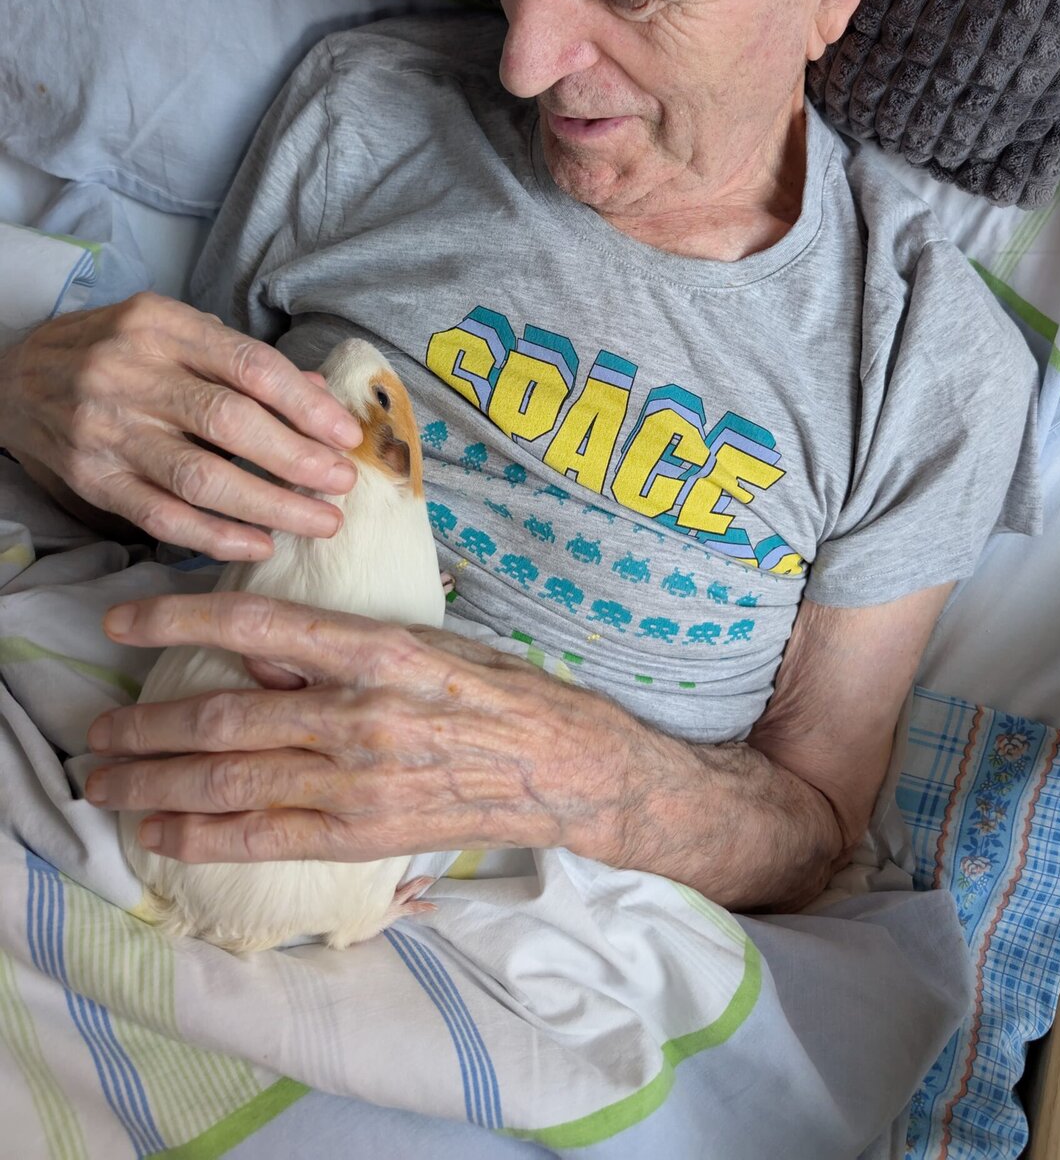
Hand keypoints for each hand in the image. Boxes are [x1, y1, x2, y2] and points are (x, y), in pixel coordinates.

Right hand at [2, 293, 362, 559]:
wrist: (16, 379)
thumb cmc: (118, 352)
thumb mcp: (177, 333)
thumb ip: (245, 362)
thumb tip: (322, 396)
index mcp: (162, 326)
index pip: (250, 366)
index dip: (306, 405)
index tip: (347, 436)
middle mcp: (130, 373)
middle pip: (231, 423)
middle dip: (298, 459)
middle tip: (343, 484)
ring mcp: (107, 430)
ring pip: (201, 478)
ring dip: (271, 505)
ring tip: (319, 521)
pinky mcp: (93, 479)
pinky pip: (163, 517)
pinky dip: (217, 536)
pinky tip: (260, 544)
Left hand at [83, 592, 655, 864]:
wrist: (566, 768)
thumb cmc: (501, 692)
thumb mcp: (426, 642)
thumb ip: (339, 647)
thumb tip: (252, 645)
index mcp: (380, 650)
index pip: (256, 622)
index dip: (178, 619)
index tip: (122, 618)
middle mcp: (362, 715)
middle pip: (224, 717)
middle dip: (146, 726)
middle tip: (94, 731)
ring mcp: (360, 782)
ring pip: (229, 781)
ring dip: (154, 783)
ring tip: (105, 781)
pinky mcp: (363, 835)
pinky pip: (263, 838)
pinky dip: (200, 836)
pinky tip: (158, 831)